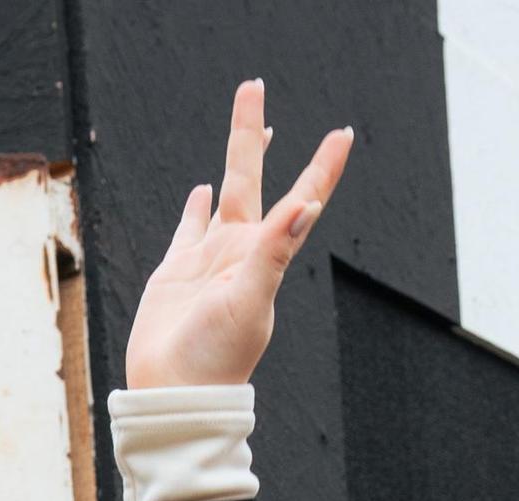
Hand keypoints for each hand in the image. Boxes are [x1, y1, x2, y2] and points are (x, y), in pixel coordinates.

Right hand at [125, 80, 352, 390]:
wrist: (175, 397)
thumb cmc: (217, 359)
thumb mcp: (251, 302)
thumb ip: (275, 251)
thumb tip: (306, 206)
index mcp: (265, 257)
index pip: (300, 200)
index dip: (321, 167)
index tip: (343, 133)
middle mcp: (242, 253)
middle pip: (251, 176)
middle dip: (253, 132)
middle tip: (255, 85)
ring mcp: (210, 260)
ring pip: (225, 195)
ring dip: (235, 160)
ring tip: (249, 129)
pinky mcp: (178, 271)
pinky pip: (191, 228)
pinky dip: (197, 208)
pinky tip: (200, 191)